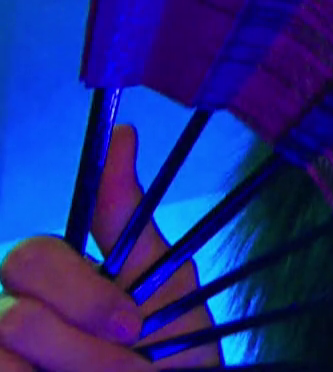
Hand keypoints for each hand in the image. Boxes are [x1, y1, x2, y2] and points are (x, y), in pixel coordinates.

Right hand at [0, 125, 221, 370]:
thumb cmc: (168, 346)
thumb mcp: (160, 280)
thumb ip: (126, 216)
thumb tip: (121, 133)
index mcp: (37, 275)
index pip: (28, 259)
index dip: (85, 297)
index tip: (135, 323)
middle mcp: (2, 307)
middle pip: (12, 317)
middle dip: (80, 346)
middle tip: (132, 364)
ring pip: (1, 358)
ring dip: (73, 371)